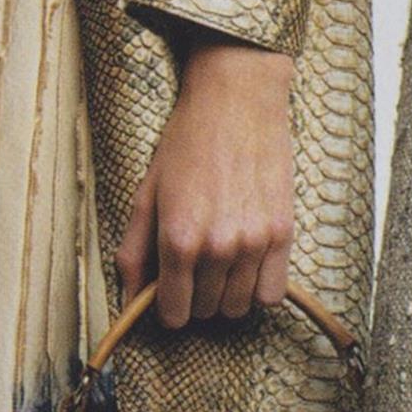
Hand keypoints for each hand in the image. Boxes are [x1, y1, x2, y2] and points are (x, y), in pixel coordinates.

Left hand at [118, 41, 295, 328]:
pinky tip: (247, 265)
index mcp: (177, 238)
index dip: (167, 308)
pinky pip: (271, 293)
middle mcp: (217, 246)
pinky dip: (257, 289)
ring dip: (225, 294)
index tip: (169, 294)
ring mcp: (253, 242)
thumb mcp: (147, 193)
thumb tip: (129, 297)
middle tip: (193, 269)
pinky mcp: (282, 234)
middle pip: (206, 311)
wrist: (237, 99)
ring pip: (238, 307)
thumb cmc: (187, 141)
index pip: (173, 311)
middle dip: (195, 298)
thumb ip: (134, 250)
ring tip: (220, 264)